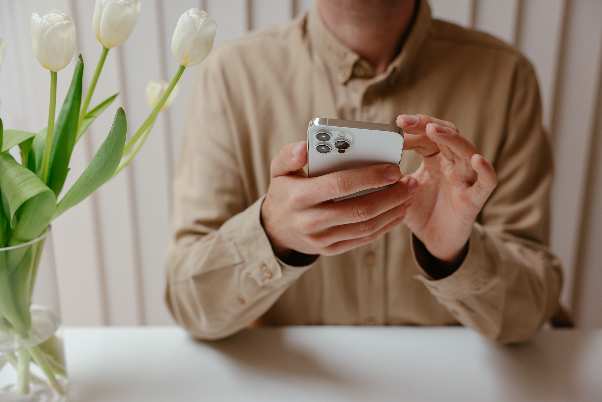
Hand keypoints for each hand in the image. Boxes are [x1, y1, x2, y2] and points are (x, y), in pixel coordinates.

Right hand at [261, 141, 417, 257]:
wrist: (276, 228)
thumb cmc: (285, 190)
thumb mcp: (278, 169)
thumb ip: (290, 155)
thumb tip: (305, 147)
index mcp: (298, 197)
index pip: (339, 185)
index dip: (369, 177)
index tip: (393, 168)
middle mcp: (309, 221)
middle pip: (359, 210)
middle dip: (390, 196)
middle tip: (409, 181)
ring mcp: (321, 240)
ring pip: (365, 227)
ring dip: (392, 211)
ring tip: (409, 194)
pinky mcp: (331, 250)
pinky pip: (363, 239)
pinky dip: (385, 225)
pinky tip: (398, 211)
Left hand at [396, 114, 497, 262]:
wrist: (434, 240)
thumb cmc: (419, 211)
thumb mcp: (399, 189)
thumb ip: (389, 175)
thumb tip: (367, 159)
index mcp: (434, 158)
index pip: (427, 135)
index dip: (414, 127)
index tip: (396, 122)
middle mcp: (452, 163)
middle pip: (447, 135)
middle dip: (427, 125)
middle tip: (406, 122)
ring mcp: (466, 179)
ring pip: (466, 151)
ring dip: (451, 138)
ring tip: (433, 130)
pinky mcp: (474, 198)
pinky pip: (486, 182)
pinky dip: (485, 170)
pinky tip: (477, 160)